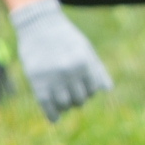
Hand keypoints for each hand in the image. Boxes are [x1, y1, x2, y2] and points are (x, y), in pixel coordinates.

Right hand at [9, 0, 112, 120]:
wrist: (39, 25)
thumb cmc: (65, 37)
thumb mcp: (85, 49)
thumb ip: (97, 69)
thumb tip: (108, 90)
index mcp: (84, 63)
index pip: (93, 89)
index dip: (89, 91)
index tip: (83, 89)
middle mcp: (70, 72)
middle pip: (80, 99)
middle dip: (78, 99)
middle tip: (72, 95)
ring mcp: (53, 78)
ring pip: (65, 104)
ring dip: (66, 106)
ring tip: (63, 101)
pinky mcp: (37, 82)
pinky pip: (47, 105)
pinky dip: (52, 115)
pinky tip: (55, 119)